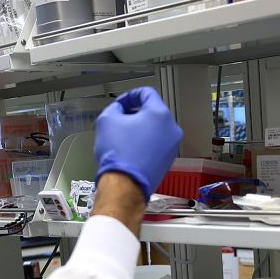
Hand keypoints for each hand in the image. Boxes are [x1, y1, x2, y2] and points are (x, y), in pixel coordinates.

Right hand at [94, 86, 182, 200]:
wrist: (125, 185)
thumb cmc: (119, 155)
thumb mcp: (107, 120)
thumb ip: (115, 107)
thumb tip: (119, 109)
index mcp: (160, 114)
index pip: (146, 93)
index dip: (129, 96)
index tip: (121, 103)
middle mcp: (171, 128)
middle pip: (152, 111)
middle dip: (135, 113)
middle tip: (120, 120)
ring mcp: (172, 145)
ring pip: (155, 128)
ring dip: (140, 128)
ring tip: (123, 136)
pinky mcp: (168, 159)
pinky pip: (157, 143)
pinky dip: (145, 142)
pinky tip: (131, 149)